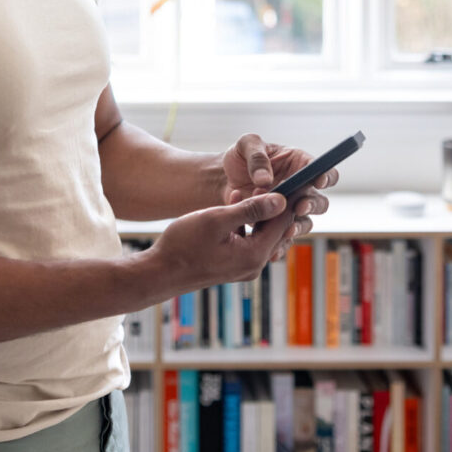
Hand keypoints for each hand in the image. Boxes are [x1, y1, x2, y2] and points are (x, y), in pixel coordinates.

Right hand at [148, 192, 294, 293]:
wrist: (159, 272)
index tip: (292, 178)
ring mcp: (243, 267)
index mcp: (254, 254)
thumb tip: (281, 200)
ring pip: (260, 233)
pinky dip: (243, 223)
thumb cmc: (184, 245)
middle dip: (270, 204)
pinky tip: (230, 206)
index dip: (288, 198)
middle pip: (275, 228)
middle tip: (264, 180)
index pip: (283, 221)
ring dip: (254, 211)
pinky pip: (247, 240)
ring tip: (241, 191)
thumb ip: (250, 209)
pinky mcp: (233, 266)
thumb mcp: (217, 220)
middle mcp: (254, 265)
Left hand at [220, 134, 337, 258]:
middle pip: (319, 201)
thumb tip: (265, 179)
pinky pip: (285, 239)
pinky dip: (280, 244)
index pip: (321, 170)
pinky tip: (273, 249)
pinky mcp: (277, 226)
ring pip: (305, 222)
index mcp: (298, 164)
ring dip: (297, 225)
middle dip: (312, 205)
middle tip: (299, 207)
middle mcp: (299, 189)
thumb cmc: (239, 157)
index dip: (325, 176)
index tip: (317, 181)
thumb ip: (257, 157)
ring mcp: (289, 210)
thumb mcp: (246, 145)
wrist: (222, 180)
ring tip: (285, 228)